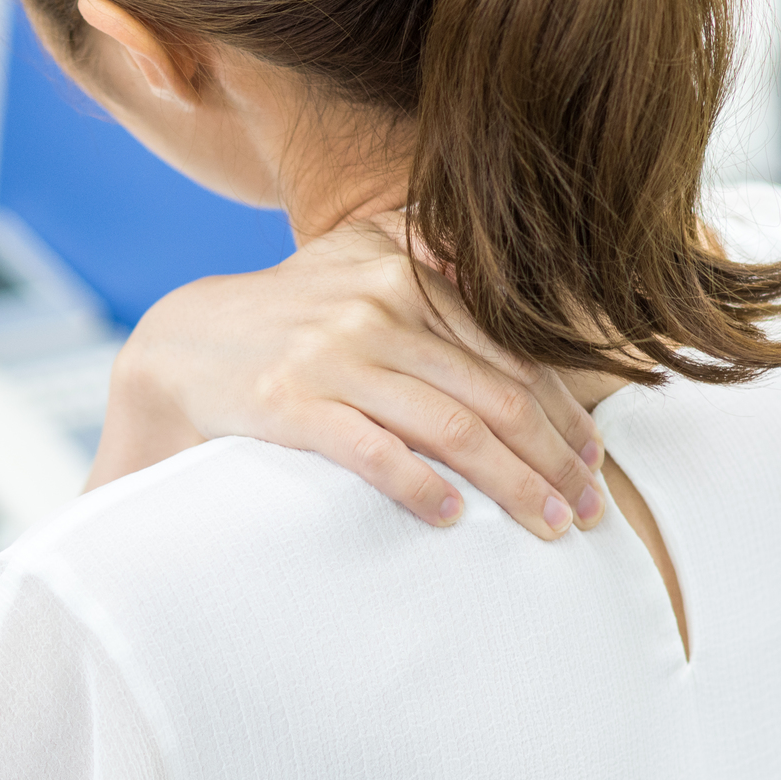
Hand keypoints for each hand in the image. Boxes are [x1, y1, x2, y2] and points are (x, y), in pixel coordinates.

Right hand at [91, 217, 606, 539]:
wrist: (184, 346)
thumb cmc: (290, 317)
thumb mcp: (355, 259)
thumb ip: (426, 251)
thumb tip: (494, 261)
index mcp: (407, 274)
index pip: (513, 355)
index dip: (566, 414)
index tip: (596, 463)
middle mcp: (378, 308)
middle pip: (497, 396)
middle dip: (556, 461)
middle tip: (591, 512)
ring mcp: (333, 356)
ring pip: (453, 428)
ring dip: (515, 486)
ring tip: (551, 528)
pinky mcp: (291, 403)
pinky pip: (374, 452)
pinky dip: (422, 487)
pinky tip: (456, 519)